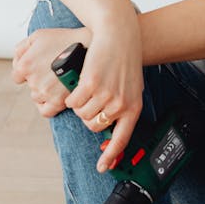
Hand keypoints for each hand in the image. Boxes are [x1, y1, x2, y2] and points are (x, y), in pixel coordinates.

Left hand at [12, 26, 90, 117]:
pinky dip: (47, 105)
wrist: (89, 47)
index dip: (28, 71)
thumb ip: (21, 49)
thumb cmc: (63, 39)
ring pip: (37, 97)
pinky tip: (55, 96)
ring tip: (58, 80)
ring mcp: (46, 92)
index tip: (40, 66)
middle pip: (30, 86)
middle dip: (39, 79)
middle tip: (53, 70)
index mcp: (25, 65)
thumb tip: (16, 63)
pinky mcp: (58, 101)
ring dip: (44, 91)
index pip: (17, 76)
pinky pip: (45, 111)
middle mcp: (33, 81)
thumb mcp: (38, 35)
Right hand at [61, 20, 144, 171]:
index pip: (122, 140)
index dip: (111, 156)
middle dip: (88, 116)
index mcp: (133, 108)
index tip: (102, 167)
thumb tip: (111, 127)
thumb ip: (123, 107)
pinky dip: (71, 95)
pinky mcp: (90, 84)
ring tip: (86, 89)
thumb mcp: (131, 87)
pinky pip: (73, 101)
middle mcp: (120, 104)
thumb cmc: (124, 60)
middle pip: (94, 126)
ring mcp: (105, 95)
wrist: (119, 36)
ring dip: (79, 104)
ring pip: (82, 114)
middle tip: (90, 100)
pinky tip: (79, 83)